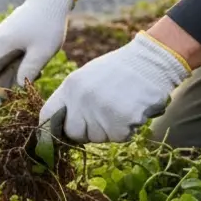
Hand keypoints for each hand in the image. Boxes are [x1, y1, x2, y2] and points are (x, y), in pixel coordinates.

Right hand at [0, 0, 76, 91]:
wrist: (49, 0)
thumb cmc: (48, 26)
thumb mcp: (42, 52)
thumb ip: (28, 71)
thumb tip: (18, 89)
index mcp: (1, 46)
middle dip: (0, 82)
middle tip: (16, 93)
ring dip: (9, 71)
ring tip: (33, 73)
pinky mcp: (5, 31)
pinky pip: (4, 52)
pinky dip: (12, 61)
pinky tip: (30, 61)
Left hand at [39, 31, 191, 142]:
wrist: (152, 62)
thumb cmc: (120, 70)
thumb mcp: (87, 77)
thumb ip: (73, 98)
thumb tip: (61, 124)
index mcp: (70, 86)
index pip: (47, 115)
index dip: (51, 128)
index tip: (57, 134)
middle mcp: (82, 99)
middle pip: (73, 133)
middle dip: (85, 132)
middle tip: (101, 119)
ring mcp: (101, 111)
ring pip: (97, 137)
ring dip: (108, 130)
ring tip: (119, 108)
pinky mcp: (121, 121)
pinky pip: (118, 137)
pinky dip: (126, 130)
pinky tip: (131, 112)